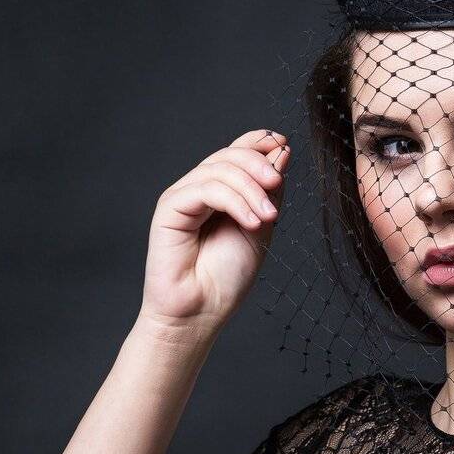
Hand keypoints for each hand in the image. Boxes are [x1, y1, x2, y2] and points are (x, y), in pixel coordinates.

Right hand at [138, 129, 289, 333]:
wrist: (201, 312)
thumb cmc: (226, 278)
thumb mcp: (261, 227)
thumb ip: (269, 192)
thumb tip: (280, 150)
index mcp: (221, 192)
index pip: (237, 151)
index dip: (259, 141)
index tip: (283, 144)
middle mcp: (200, 189)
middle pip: (229, 155)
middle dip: (258, 164)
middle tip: (276, 185)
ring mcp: (183, 197)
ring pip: (219, 169)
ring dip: (251, 189)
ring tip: (268, 217)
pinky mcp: (170, 208)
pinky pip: (206, 189)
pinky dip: (235, 201)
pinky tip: (252, 222)